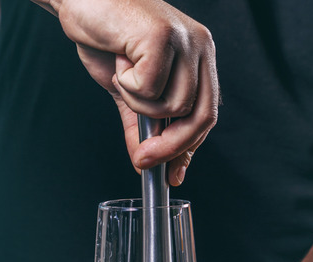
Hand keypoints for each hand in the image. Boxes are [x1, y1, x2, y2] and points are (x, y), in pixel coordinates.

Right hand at [36, 0, 218, 184]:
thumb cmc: (105, 36)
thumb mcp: (127, 89)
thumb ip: (141, 124)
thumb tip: (146, 162)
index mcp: (200, 58)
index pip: (207, 114)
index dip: (189, 148)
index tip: (173, 175)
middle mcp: (200, 46)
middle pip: (202, 117)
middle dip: (171, 147)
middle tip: (143, 160)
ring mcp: (185, 40)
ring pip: (173, 106)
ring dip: (139, 103)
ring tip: (122, 75)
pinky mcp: (162, 36)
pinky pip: (150, 88)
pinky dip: (127, 84)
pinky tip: (119, 59)